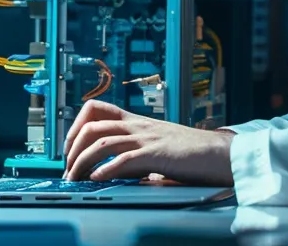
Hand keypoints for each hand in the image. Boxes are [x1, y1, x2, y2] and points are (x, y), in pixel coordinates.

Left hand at [62, 100, 234, 185]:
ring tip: (76, 177)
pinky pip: (124, 158)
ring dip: (83, 161)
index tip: (69, 148)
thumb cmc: (190, 154)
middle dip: (72, 148)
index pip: (96, 108)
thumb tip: (110, 171)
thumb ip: (133, 155)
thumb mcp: (156, 147)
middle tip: (68, 168)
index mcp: (136, 121)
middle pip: (92, 126)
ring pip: (102, 141)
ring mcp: (147, 138)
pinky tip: (97, 178)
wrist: (219, 153)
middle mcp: (138, 126)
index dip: (75, 126)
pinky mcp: (157, 154)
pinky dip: (106, 169)